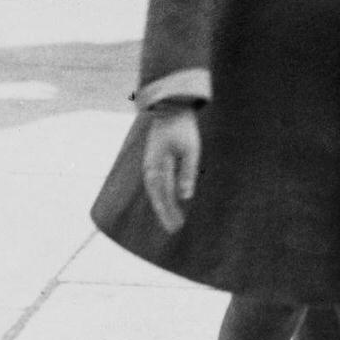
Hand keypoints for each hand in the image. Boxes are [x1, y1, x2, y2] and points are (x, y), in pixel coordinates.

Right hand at [141, 106, 201, 232]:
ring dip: (163, 206)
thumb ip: (187, 172)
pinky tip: (167, 202)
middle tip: (174, 230)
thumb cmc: (182, 129)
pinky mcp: (153, 162)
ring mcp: (150, 165)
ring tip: (171, 220)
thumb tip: (185, 197)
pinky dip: (160, 196)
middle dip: (166, 214)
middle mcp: (150, 169)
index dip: (169, 213)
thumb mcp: (190, 150)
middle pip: (157, 197)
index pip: (163, 197)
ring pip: (155, 192)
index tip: (176, 227)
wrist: (170, 109)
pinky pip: (156, 184)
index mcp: (158, 167)